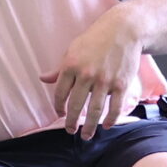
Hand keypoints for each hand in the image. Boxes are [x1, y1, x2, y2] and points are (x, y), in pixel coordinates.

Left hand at [42, 8, 144, 139]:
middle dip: (71, 122)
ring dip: (89, 126)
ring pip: (94, 111)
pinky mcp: (121, 84)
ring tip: (86, 136)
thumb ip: (59, 68)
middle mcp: (86, 74)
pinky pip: (114, 107)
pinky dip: (111, 119)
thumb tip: (43, 78)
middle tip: (70, 131)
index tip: (60, 114)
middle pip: (75, 106)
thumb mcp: (73, 49)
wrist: (124, 30)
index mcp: (71, 65)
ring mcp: (104, 80)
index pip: (60, 93)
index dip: (58, 107)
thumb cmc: (96, 39)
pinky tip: (107, 125)